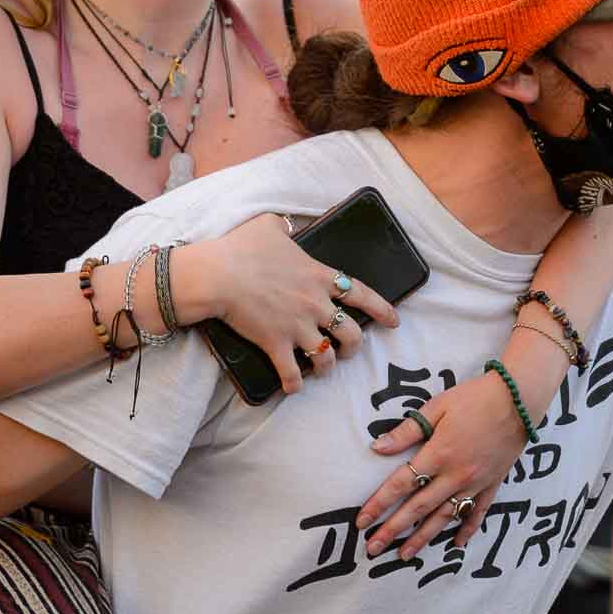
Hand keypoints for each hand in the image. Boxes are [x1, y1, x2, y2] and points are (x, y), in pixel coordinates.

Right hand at [177, 215, 396, 394]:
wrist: (217, 274)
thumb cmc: (241, 248)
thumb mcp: (269, 226)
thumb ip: (284, 227)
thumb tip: (286, 226)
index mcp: (319, 276)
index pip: (362, 294)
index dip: (382, 309)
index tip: (394, 321)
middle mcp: (315, 304)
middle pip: (351, 332)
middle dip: (354, 345)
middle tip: (348, 349)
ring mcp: (298, 326)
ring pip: (327, 357)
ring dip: (327, 366)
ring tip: (322, 368)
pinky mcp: (276, 344)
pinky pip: (292, 373)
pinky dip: (293, 384)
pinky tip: (292, 387)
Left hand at [354, 374, 529, 558]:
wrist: (518, 399)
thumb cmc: (474, 398)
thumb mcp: (437, 407)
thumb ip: (407, 431)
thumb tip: (378, 447)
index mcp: (439, 454)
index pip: (401, 484)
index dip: (379, 504)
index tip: (362, 522)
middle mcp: (456, 475)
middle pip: (419, 508)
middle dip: (393, 530)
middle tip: (373, 549)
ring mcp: (475, 483)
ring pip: (445, 517)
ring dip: (423, 538)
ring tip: (404, 555)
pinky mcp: (492, 484)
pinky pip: (477, 512)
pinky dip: (467, 529)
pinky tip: (456, 544)